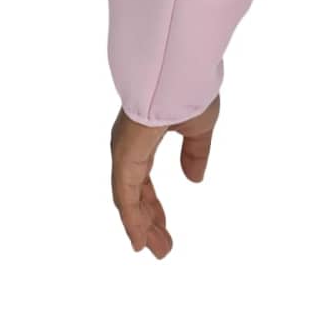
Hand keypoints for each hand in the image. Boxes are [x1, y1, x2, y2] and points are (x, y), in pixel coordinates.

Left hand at [109, 95, 219, 257]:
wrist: (181, 72)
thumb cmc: (190, 89)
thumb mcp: (200, 128)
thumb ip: (195, 153)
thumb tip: (193, 179)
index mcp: (143, 140)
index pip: (143, 182)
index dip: (153, 208)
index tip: (163, 228)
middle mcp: (128, 149)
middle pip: (135, 197)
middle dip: (148, 223)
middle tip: (162, 247)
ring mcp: (124, 153)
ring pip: (128, 201)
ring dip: (142, 228)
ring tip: (157, 251)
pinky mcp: (124, 157)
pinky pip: (125, 196)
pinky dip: (132, 221)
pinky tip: (139, 241)